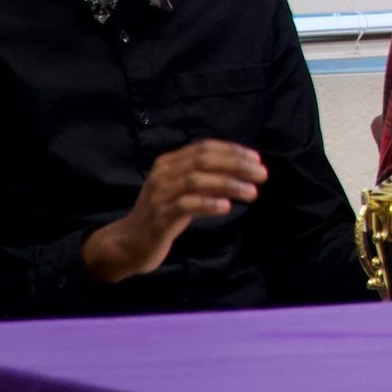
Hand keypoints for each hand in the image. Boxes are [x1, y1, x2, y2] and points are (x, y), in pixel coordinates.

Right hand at [82, 140, 267, 282]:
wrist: (128, 243)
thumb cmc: (163, 214)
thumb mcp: (183, 190)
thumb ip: (206, 177)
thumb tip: (244, 169)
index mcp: (169, 163)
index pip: (205, 147)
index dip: (233, 151)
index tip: (257, 160)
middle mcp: (162, 174)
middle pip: (203, 161)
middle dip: (236, 165)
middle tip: (262, 175)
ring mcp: (159, 195)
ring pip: (196, 180)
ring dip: (229, 184)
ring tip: (252, 192)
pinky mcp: (158, 217)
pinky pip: (185, 205)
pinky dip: (208, 203)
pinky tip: (226, 207)